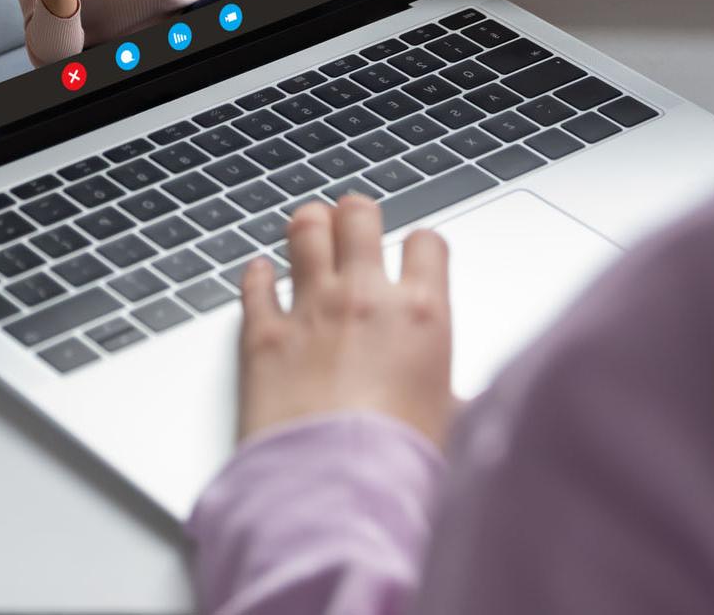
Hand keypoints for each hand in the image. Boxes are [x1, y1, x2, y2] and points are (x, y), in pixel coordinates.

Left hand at [237, 196, 457, 451]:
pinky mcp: (262, 333)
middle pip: (359, 215)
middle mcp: (366, 298)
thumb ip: (452, 401)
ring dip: (308, 228)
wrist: (337, 500)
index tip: (414, 260)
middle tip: (354, 231)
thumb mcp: (452, 428)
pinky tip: (264, 278)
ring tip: (310, 237)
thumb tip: (459, 411)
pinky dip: (258, 275)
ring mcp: (311, 309)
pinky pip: (255, 281)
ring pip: (305, 228)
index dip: (420, 248)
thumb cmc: (399, 469)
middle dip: (356, 218)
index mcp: (422, 314)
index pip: (426, 243)